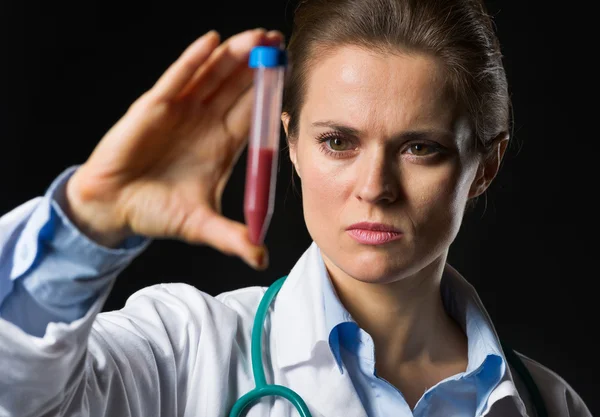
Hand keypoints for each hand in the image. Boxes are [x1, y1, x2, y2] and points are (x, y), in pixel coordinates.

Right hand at [65, 28, 282, 269]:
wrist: (114, 208)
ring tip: (257, 37)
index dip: (271, 94)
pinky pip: (177, 79)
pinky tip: (212, 42)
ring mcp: (181, 112)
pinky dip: (194, 61)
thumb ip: (232, 238)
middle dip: (259, 65)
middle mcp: (205, 123)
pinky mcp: (154, 107)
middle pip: (238, 88)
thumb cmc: (157, 212)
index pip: (253, 113)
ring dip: (233, 55)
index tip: (291, 75)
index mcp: (222, 145)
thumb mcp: (201, 225)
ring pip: (212, 77)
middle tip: (280, 44)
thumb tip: (262, 260)